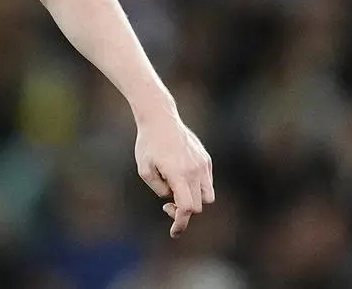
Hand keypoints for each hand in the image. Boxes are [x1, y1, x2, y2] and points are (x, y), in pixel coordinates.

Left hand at [134, 112, 213, 238]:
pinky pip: (207, 183)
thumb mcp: (144, 169)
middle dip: (182, 211)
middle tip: (167, 205)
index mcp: (178, 173)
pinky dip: (197, 188)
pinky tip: (181, 178)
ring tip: (176, 190)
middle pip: (197, 206)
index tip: (174, 232)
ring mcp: (203, 165)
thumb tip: (172, 198)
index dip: (180, 223)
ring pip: (207, 197)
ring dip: (193, 200)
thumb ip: (158, 189)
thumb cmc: (148, 144)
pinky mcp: (206, 160)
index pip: (186, 208)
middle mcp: (194, 170)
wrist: (160, 118)